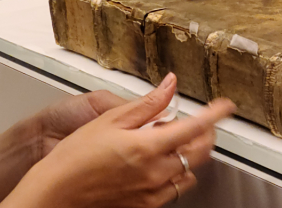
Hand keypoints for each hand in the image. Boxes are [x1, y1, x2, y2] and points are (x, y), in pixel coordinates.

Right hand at [1, 73, 235, 207]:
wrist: (57, 191)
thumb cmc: (75, 156)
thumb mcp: (110, 119)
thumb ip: (147, 103)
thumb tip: (169, 85)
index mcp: (147, 147)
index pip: (195, 127)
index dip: (215, 114)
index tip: (224, 106)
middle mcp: (155, 173)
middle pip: (199, 152)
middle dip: (206, 134)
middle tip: (200, 121)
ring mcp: (152, 192)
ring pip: (189, 173)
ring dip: (189, 156)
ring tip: (172, 142)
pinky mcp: (145, 205)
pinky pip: (174, 190)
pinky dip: (176, 175)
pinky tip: (160, 165)